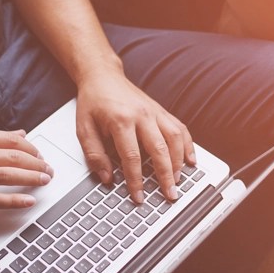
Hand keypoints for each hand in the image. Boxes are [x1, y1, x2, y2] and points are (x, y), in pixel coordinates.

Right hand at [0, 129, 53, 217]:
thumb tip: (20, 134)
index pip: (10, 140)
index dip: (31, 148)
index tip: (40, 155)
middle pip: (13, 157)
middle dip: (37, 164)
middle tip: (48, 170)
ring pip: (7, 176)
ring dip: (31, 178)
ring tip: (44, 181)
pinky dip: (15, 200)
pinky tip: (28, 201)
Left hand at [75, 70, 194, 203]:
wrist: (103, 76)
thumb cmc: (93, 102)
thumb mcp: (83, 128)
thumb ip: (94, 154)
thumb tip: (107, 177)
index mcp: (121, 120)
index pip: (132, 157)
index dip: (136, 180)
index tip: (139, 196)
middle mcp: (142, 115)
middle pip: (159, 149)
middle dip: (166, 175)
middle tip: (170, 194)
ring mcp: (155, 112)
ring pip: (175, 138)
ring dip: (179, 162)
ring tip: (178, 180)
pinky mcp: (161, 111)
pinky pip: (180, 128)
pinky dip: (188, 145)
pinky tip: (190, 160)